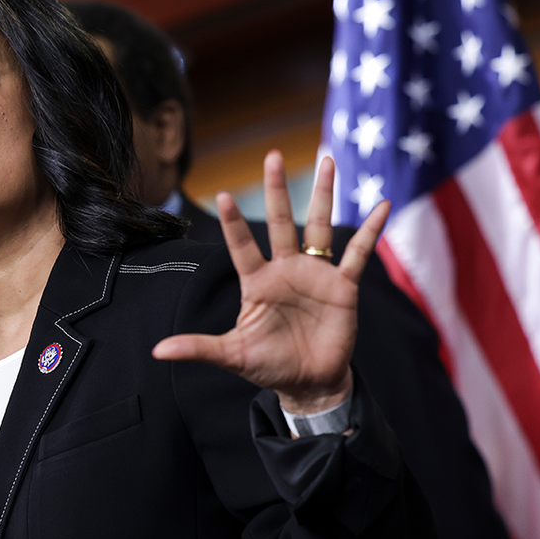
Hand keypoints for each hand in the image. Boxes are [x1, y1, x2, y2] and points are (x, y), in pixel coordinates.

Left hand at [153, 151, 388, 413]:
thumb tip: (158, 351)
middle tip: (272, 155)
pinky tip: (381, 206)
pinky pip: (358, 253)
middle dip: (277, 190)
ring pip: (319, 226)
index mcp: (257, 282)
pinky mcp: (343, 286)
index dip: (233, 223)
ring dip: (323, 194)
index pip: (241, 245)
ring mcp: (315, 274)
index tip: (222, 195)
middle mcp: (285, 269)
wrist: (309, 383)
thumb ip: (198, 348)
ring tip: (326, 160)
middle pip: (281, 221)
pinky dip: (371, 231)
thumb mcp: (232, 355)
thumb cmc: (269, 366)